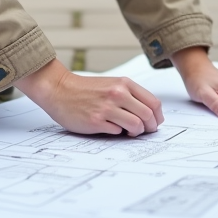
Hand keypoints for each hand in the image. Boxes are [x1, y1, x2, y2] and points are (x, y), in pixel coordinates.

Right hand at [16, 58, 164, 135]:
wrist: (60, 90)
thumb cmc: (86, 89)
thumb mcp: (112, 84)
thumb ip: (130, 96)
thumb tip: (149, 115)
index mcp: (124, 84)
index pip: (153, 103)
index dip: (157, 117)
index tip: (155, 123)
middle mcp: (118, 94)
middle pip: (148, 116)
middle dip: (150, 127)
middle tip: (145, 131)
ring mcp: (107, 108)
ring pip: (136, 126)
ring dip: (135, 132)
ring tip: (128, 131)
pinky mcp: (96, 121)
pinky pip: (117, 132)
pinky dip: (118, 133)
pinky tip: (111, 128)